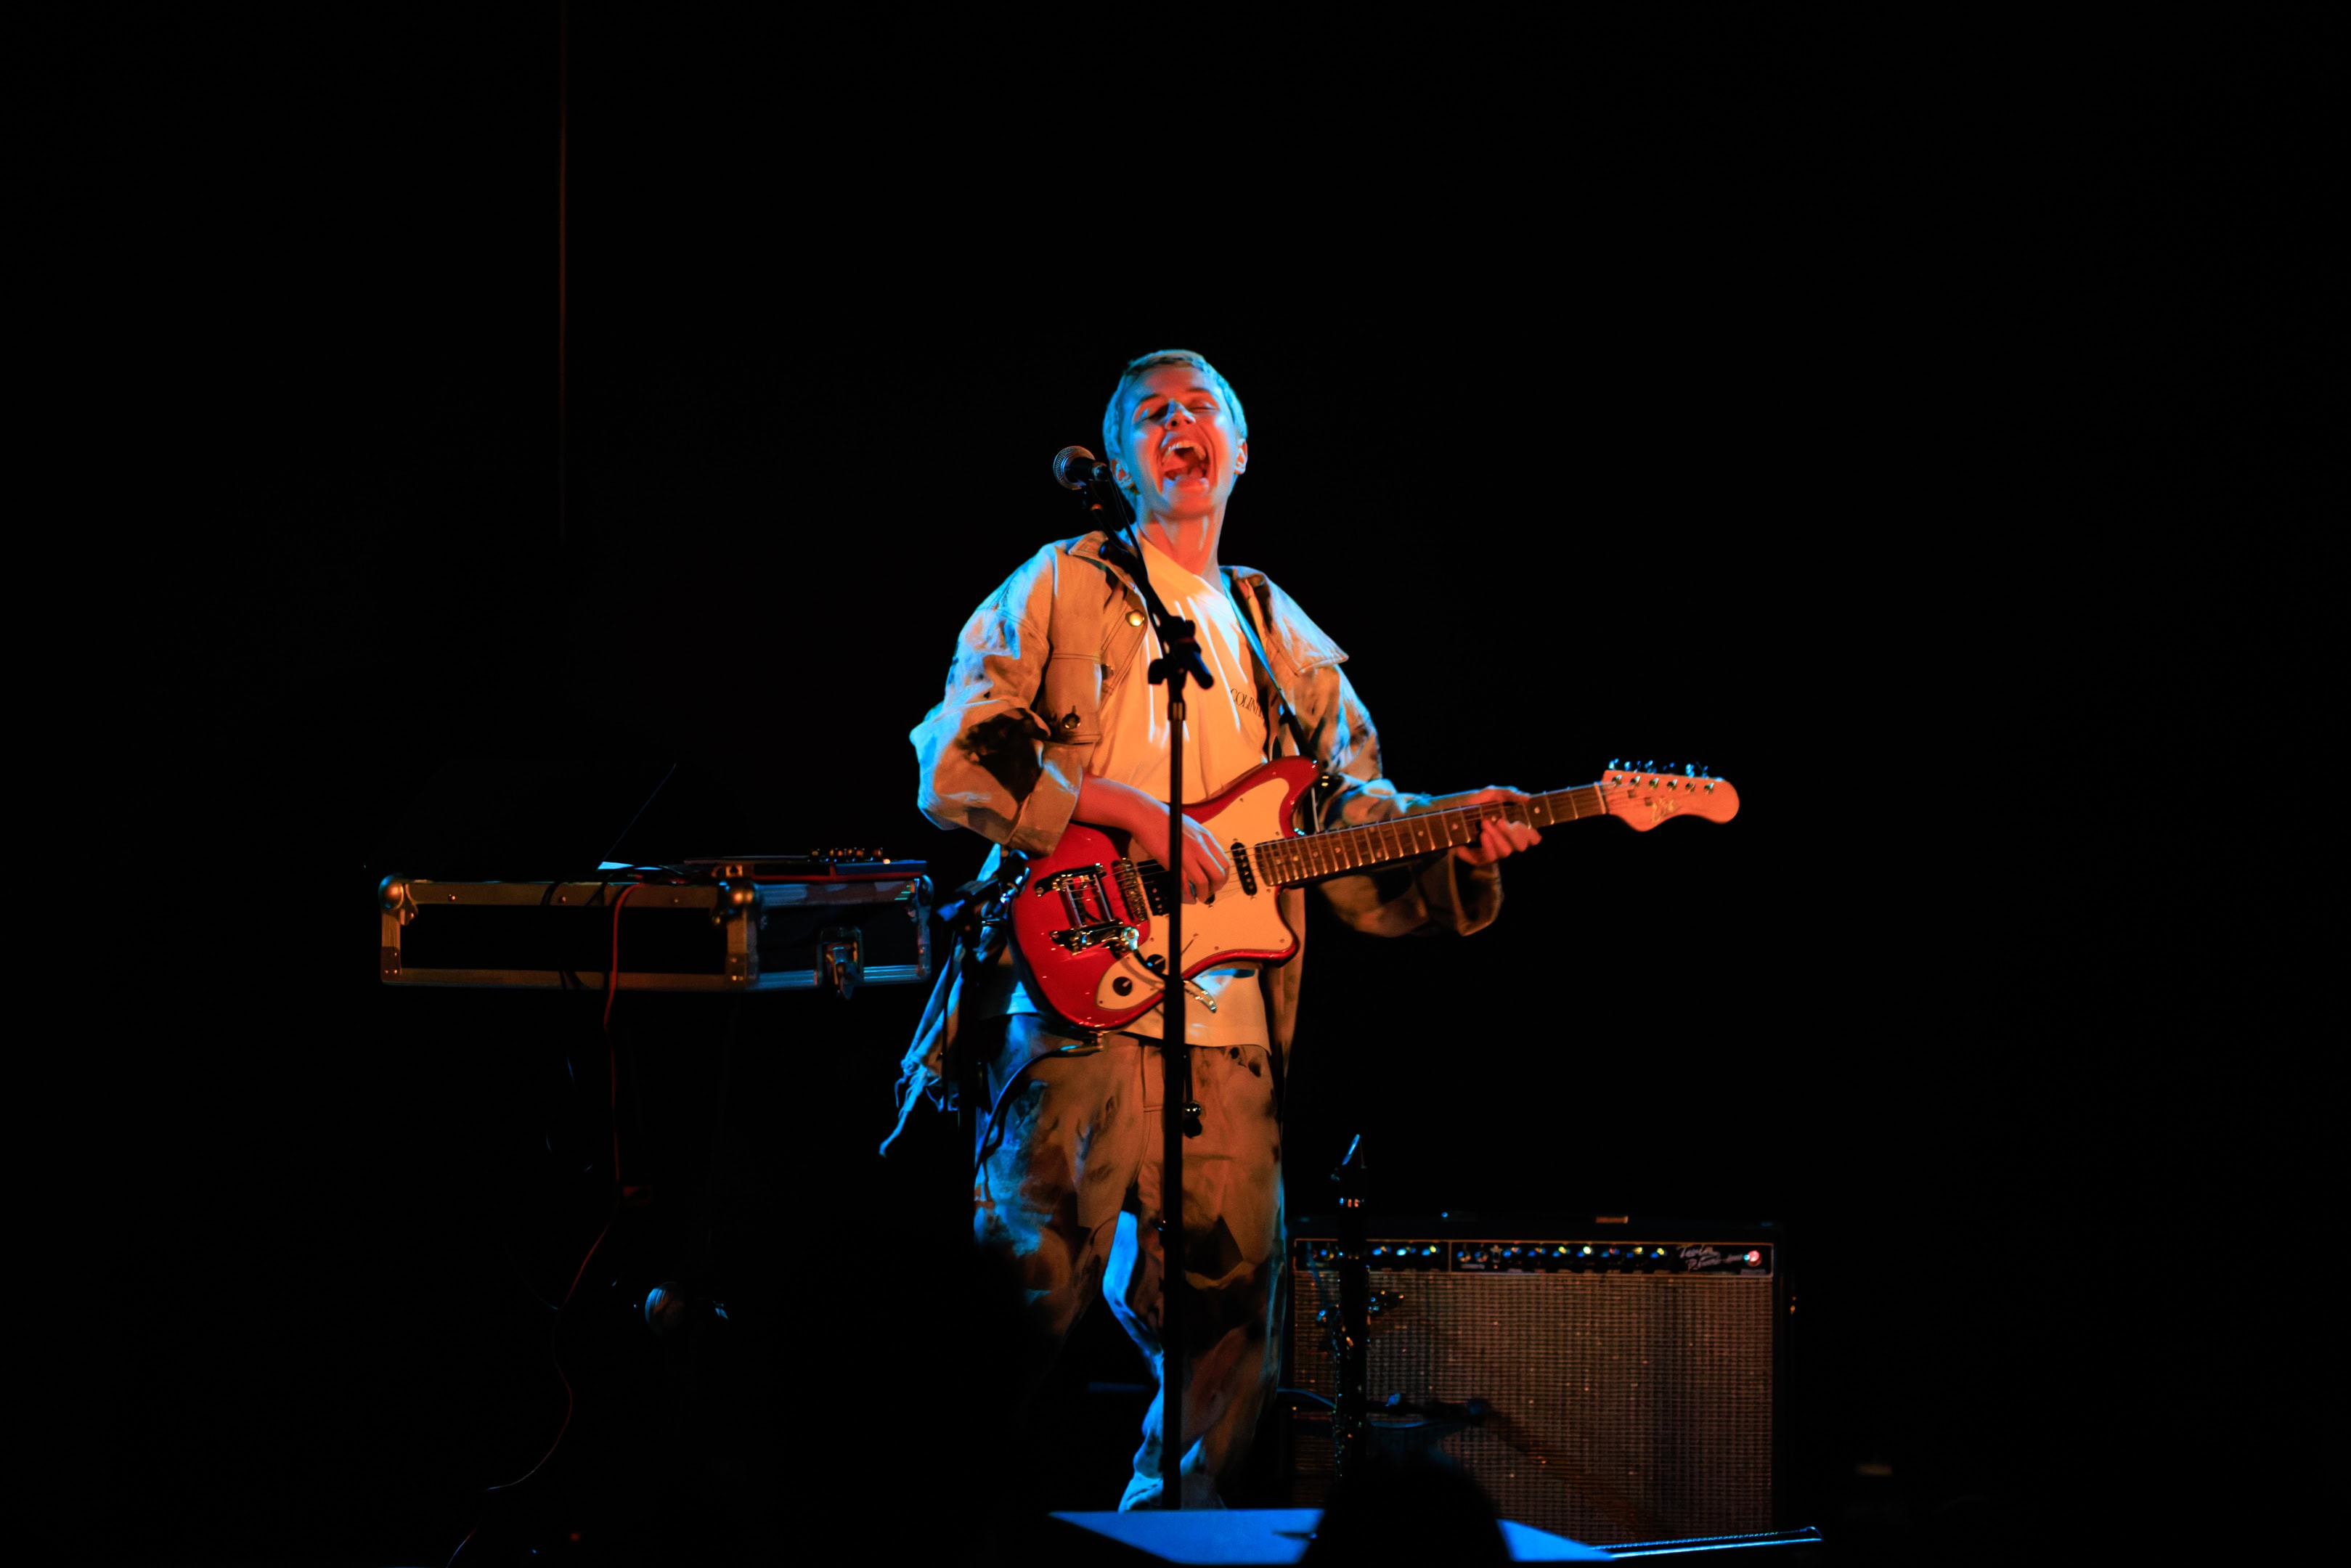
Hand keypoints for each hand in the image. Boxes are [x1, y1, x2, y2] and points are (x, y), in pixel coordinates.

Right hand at [1076, 775, 1229, 902]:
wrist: (1147, 815)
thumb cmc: (1163, 819)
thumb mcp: (1188, 828)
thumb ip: (1197, 843)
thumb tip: (1200, 858)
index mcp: (1206, 837)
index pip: (1224, 861)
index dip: (1222, 875)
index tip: (1216, 881)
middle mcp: (1202, 846)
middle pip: (1219, 873)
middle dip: (1217, 886)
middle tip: (1210, 891)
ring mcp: (1189, 854)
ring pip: (1205, 880)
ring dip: (1204, 893)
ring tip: (1200, 896)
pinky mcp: (1175, 861)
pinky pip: (1187, 882)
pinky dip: (1190, 892)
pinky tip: (1189, 894)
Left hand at [1450, 787, 1540, 865]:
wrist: (1448, 813)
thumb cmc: (1475, 803)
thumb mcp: (1492, 794)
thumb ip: (1510, 794)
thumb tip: (1527, 798)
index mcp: (1513, 829)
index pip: (1532, 838)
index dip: (1532, 834)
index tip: (1521, 823)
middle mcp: (1506, 842)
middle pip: (1520, 846)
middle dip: (1512, 833)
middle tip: (1499, 821)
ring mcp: (1493, 851)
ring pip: (1505, 852)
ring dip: (1497, 837)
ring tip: (1484, 824)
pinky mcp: (1478, 858)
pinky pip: (1487, 858)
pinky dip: (1486, 847)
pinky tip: (1481, 836)